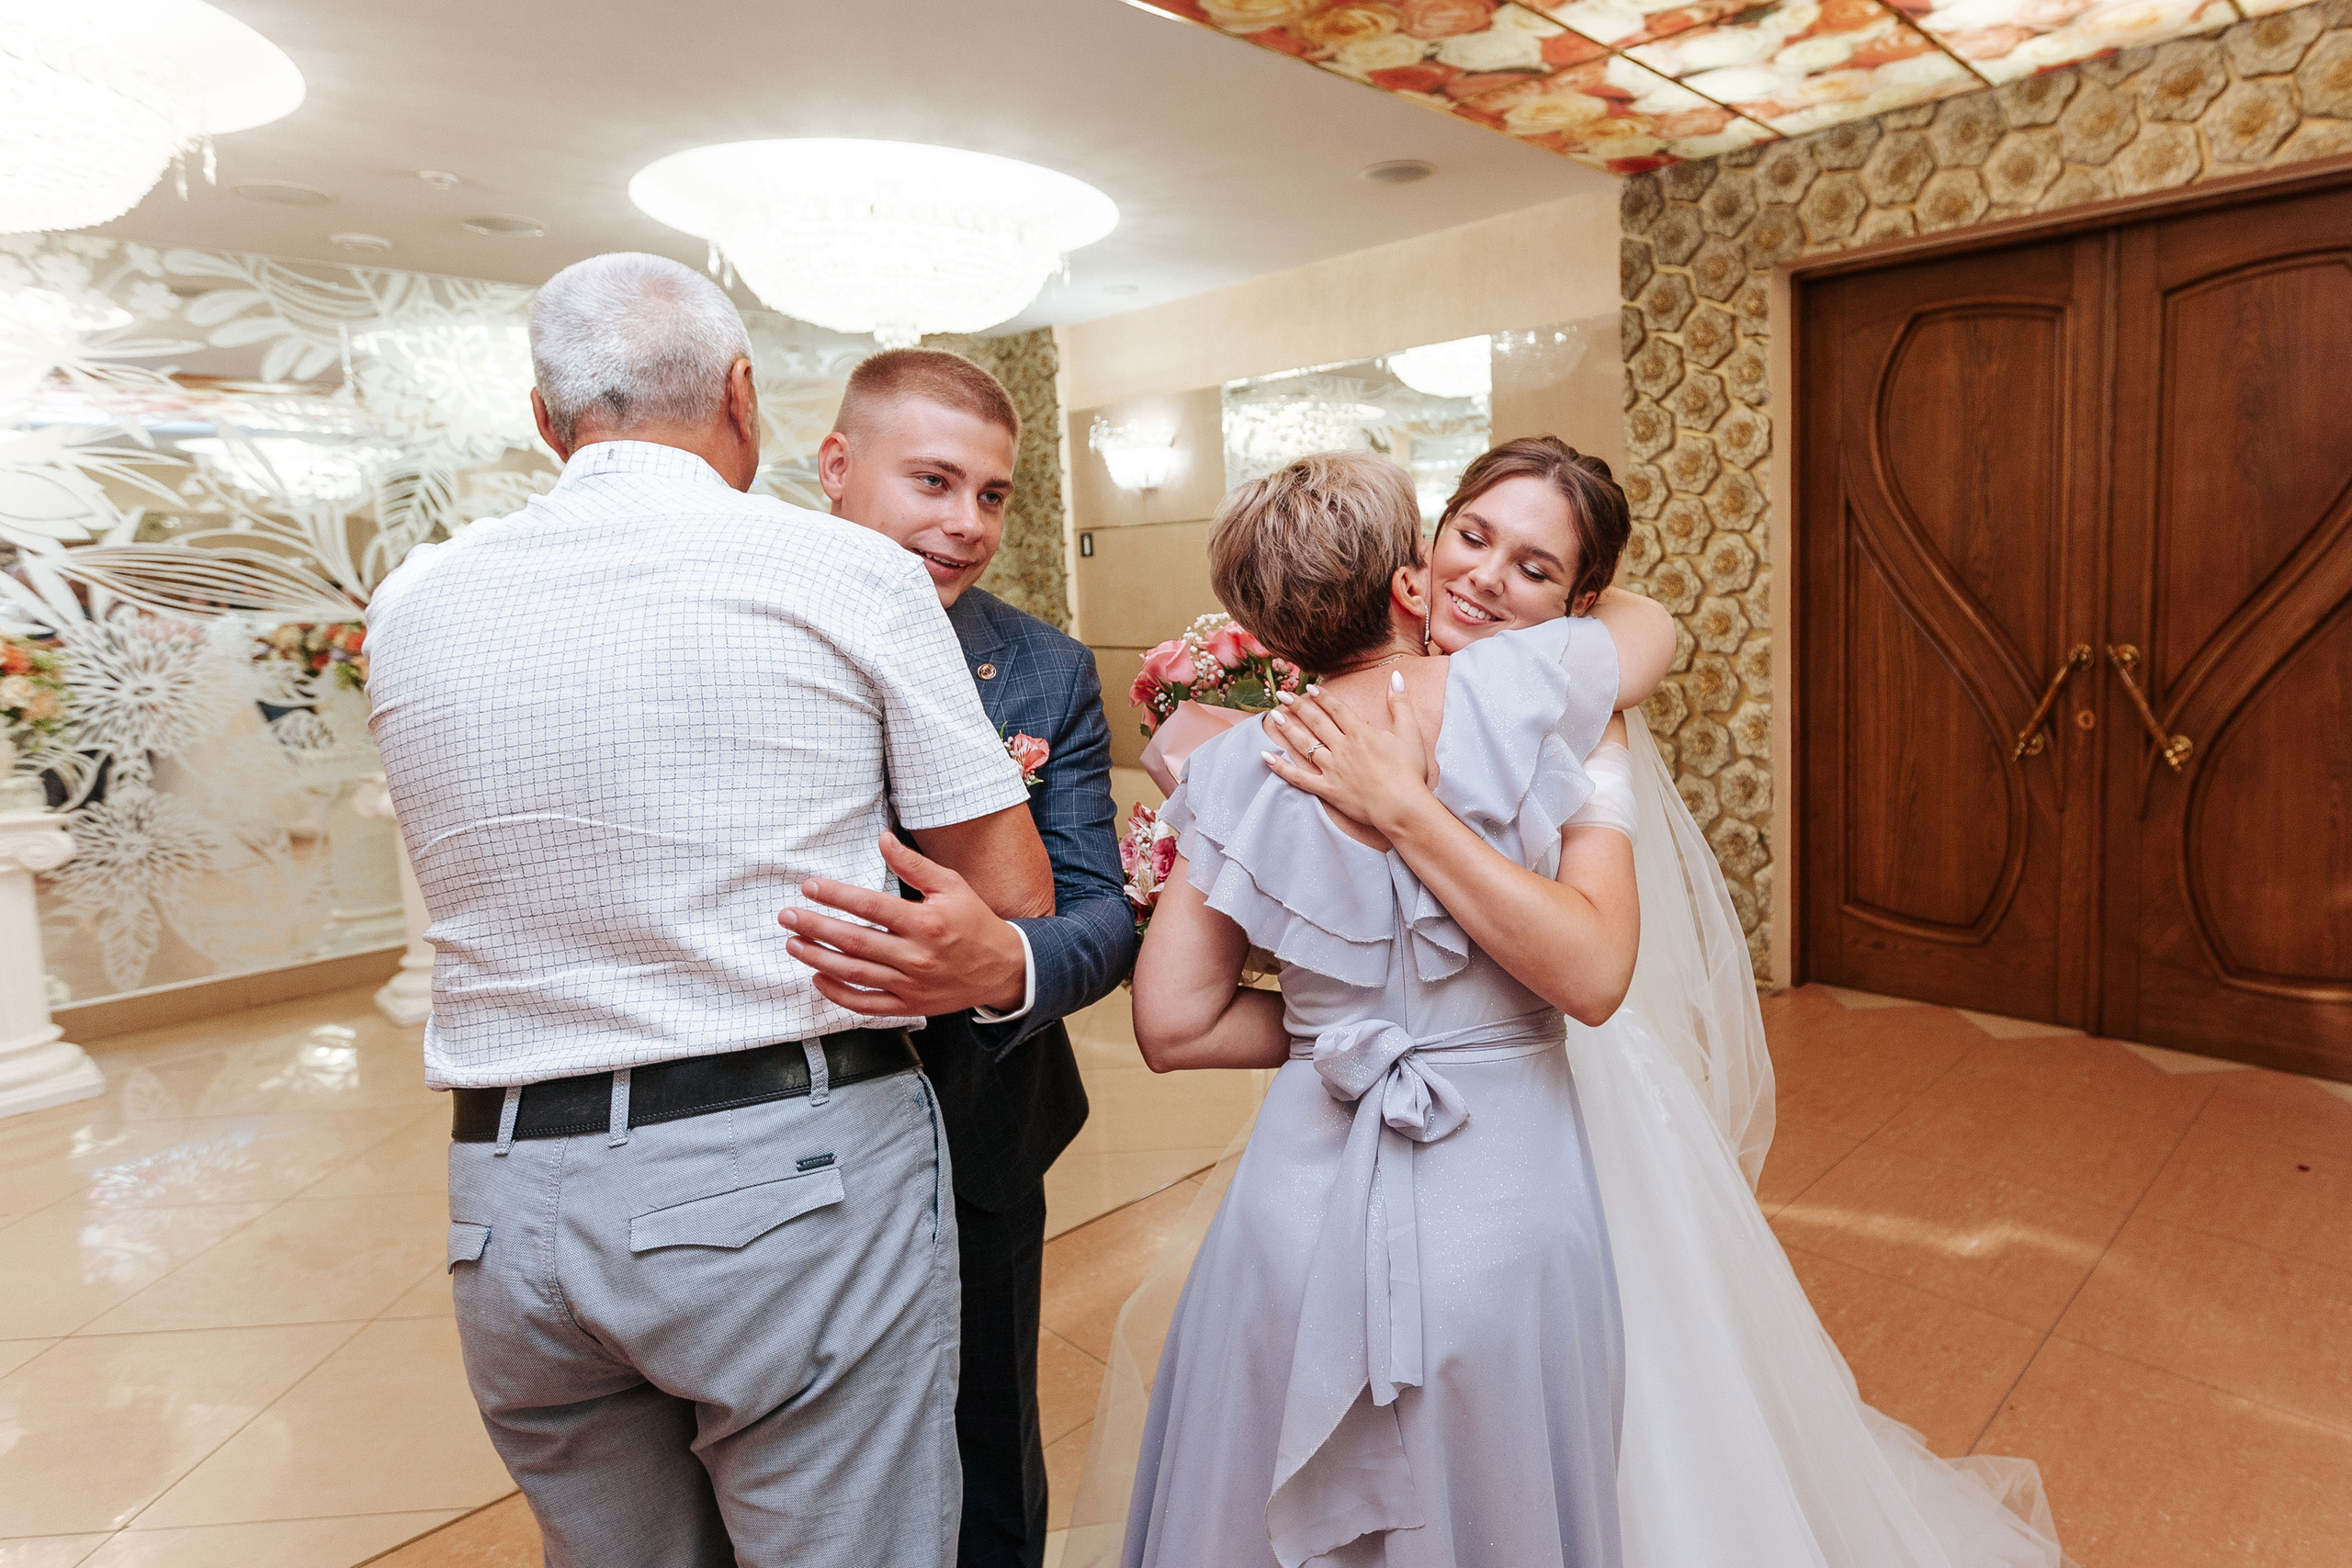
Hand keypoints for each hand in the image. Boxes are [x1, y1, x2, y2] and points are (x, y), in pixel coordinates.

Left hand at [779, 834, 1028, 1017]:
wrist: (1003, 968)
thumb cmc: (975, 922)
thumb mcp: (952, 885)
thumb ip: (914, 864)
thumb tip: (883, 840)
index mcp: (926, 922)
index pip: (871, 907)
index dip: (836, 896)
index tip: (809, 886)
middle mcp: (916, 955)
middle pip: (854, 941)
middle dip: (815, 927)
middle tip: (788, 916)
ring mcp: (911, 984)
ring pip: (855, 973)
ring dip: (818, 958)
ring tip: (793, 944)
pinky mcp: (909, 1005)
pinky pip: (866, 1004)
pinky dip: (838, 994)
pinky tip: (819, 977)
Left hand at [1263, 672, 1433, 837]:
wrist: (1401, 805)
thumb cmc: (1408, 770)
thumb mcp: (1409, 731)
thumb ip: (1400, 703)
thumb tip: (1396, 676)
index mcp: (1360, 733)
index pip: (1337, 710)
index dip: (1323, 698)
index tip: (1310, 688)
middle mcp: (1342, 748)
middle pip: (1316, 723)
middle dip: (1299, 707)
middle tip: (1283, 695)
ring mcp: (1332, 769)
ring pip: (1305, 745)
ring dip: (1288, 730)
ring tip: (1274, 717)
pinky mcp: (1327, 789)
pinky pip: (1299, 777)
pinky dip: (1282, 768)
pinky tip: (1267, 757)